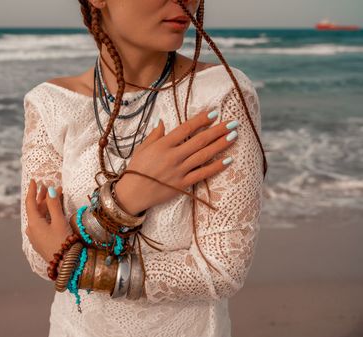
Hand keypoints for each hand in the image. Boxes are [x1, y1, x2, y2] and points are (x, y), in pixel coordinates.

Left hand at [25, 178, 70, 262]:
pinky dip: (47, 215)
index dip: (32, 190)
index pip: (30, 203)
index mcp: (33, 223)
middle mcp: (32, 230)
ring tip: (54, 197)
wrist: (65, 265)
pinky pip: (42, 225)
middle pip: (35, 209)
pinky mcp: (41, 242)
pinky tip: (54, 213)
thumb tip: (50, 190)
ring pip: (39, 217)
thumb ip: (54, 205)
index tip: (34, 180)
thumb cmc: (63, 242)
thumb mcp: (59, 221)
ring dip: (46, 206)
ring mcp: (35, 237)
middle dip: (42, 197)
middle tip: (48, 186)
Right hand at [114, 109, 237, 214]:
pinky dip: (215, 167)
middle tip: (233, 122)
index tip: (214, 113)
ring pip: (204, 155)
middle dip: (218, 130)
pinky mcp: (182, 184)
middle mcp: (173, 156)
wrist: (132, 193)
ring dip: (220, 145)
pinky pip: (202, 174)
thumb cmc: (135, 169)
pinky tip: (228, 160)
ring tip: (234, 136)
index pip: (186, 129)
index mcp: (163, 145)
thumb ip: (155, 135)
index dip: (201, 120)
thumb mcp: (142, 148)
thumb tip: (162, 122)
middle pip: (199, 140)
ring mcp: (179, 171)